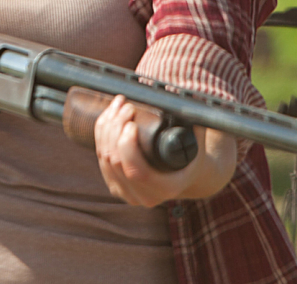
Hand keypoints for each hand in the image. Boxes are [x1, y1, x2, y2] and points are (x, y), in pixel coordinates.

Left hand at [94, 95, 236, 206]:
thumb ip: (195, 124)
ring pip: (104, 158)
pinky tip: (109, 115)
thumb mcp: (197, 142)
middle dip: (116, 128)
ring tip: (118, 105)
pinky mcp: (114, 183)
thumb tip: (190, 101)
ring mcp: (126, 192)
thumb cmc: (193, 155)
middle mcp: (143, 196)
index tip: (132, 122)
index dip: (128, 146)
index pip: (136, 171)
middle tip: (127, 106)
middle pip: (115, 162)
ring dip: (107, 127)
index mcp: (165, 188)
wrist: (186, 175)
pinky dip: (101, 133)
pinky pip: (100, 158)